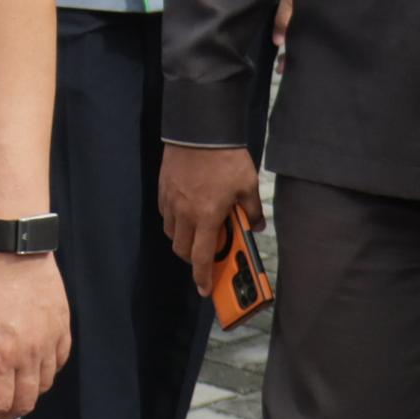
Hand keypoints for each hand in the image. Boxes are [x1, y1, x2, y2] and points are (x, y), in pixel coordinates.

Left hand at [0, 249, 69, 418]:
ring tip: (5, 387)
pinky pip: (58, 362)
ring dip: (24, 393)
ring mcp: (50, 339)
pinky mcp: (62, 326)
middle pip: (25, 402)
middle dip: (3, 413)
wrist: (11, 242)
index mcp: (0, 354)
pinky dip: (44, 373)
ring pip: (44, 385)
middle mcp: (29, 352)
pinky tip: (27, 367)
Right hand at [160, 144, 264, 275]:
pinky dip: (175, 221)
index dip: (202, 277)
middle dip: (193, 259)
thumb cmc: (225, 158)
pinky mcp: (163, 189)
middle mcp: (185, 213)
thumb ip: (252, 210)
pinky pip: (166, 215)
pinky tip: (187, 212)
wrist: (199, 130)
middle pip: (182, 250)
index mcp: (207, 217)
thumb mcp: (247, 185)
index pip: (202, 257)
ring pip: (172, 233)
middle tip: (206, 255)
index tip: (204, 288)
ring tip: (198, 231)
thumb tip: (256, 225)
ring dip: (184, 240)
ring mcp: (171, 201)